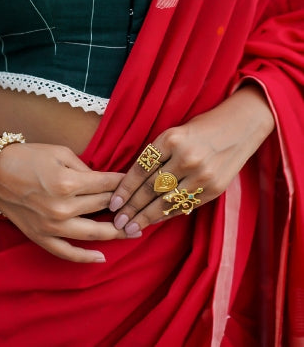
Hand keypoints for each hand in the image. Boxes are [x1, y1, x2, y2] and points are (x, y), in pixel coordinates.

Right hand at [0, 142, 128, 262]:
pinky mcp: (41, 237)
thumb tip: (104, 181)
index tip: (138, 181)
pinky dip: (86, 257)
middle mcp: (63, 207)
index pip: (107, 185)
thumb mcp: (60, 152)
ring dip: (116, 233)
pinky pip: (67, 253)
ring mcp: (52, 226)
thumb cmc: (28, 156)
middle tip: (141, 204)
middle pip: (103, 207)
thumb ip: (85, 168)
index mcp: (68, 182)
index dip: (124, 182)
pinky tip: (102, 257)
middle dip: (124, 204)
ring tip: (134, 231)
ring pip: (94, 233)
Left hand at [108, 84, 274, 235]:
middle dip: (132, 207)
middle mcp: (185, 157)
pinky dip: (167, 215)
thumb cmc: (201, 128)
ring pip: (166, 202)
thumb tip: (131, 182)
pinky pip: (185, 205)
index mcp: (171, 138)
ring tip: (131, 228)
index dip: (125, 189)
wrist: (240, 126)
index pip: (141, 169)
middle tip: (117, 221)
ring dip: (146, 217)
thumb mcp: (175, 133)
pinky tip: (154, 221)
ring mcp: (201, 175)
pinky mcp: (214, 189)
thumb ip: (157, 154)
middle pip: (151, 188)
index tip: (113, 203)